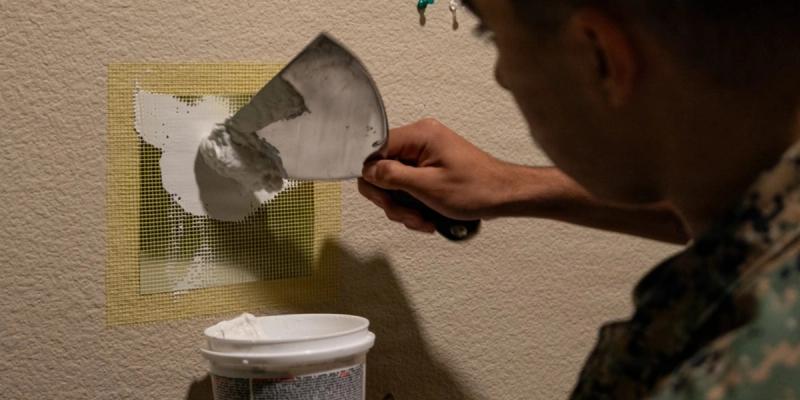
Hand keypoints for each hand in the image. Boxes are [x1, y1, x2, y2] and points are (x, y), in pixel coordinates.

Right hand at [359, 118, 510, 232]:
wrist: (505, 195)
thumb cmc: (477, 189)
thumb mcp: (428, 187)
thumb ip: (392, 176)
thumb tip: (367, 171)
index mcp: (419, 135)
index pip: (374, 150)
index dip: (374, 178)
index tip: (385, 199)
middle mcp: (420, 139)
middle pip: (382, 169)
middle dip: (392, 199)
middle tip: (409, 217)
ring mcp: (425, 154)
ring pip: (394, 183)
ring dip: (404, 208)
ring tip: (424, 220)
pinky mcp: (430, 168)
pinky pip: (408, 186)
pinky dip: (414, 206)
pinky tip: (428, 217)